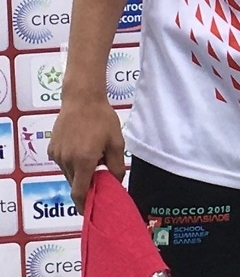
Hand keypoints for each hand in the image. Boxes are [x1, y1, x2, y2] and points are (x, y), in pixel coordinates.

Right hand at [48, 95, 125, 209]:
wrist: (82, 99)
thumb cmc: (102, 119)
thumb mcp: (116, 142)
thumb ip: (116, 165)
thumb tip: (116, 183)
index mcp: (84, 161)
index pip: (80, 192)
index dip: (84, 205)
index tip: (90, 212)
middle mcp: (67, 161)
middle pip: (76, 184)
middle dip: (87, 186)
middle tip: (100, 180)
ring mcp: (57, 155)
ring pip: (69, 174)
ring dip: (80, 173)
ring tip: (93, 156)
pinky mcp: (52, 149)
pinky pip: (63, 164)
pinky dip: (72, 163)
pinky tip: (82, 149)